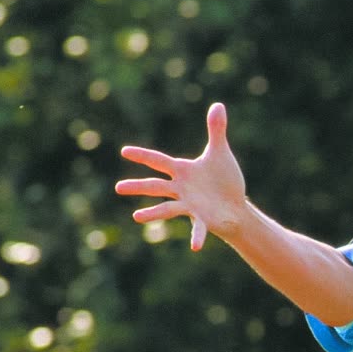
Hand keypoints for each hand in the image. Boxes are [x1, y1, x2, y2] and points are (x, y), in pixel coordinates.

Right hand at [115, 102, 248, 250]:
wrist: (235, 205)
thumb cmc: (224, 179)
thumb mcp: (220, 152)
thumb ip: (216, 130)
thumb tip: (218, 104)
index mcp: (183, 171)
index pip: (159, 161)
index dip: (143, 156)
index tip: (124, 151)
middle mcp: (181, 188)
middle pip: (156, 186)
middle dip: (138, 186)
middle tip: (117, 188)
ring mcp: (189, 205)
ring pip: (167, 208)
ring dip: (152, 212)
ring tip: (135, 217)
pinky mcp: (201, 219)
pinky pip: (197, 228)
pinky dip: (197, 236)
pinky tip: (195, 247)